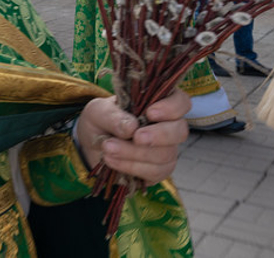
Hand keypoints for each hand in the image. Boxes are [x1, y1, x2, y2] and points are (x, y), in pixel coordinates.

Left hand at [75, 88, 189, 185]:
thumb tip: (132, 127)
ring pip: (165, 155)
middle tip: (136, 137)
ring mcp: (166, 150)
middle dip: (158, 136)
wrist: (92, 146)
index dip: (171, 108)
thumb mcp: (98, 111)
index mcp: (159, 103)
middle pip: (180, 131)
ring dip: (135, 154)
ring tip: (108, 149)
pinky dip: (132, 167)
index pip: (180, 102)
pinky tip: (112, 161)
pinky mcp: (159, 170)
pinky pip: (156, 173)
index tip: (150, 113)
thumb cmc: (101, 121)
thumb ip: (113, 116)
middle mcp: (168, 126)